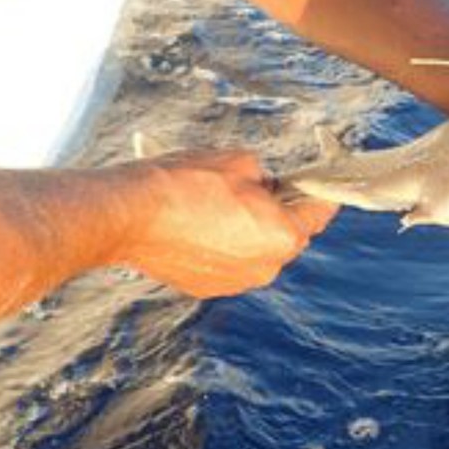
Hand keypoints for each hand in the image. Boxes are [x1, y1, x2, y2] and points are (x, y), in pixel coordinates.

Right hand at [118, 150, 337, 297]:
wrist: (127, 214)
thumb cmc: (185, 183)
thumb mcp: (240, 162)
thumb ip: (267, 178)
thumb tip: (268, 186)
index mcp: (283, 236)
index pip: (319, 213)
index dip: (321, 193)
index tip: (321, 184)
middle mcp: (266, 267)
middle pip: (289, 236)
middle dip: (282, 212)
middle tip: (264, 187)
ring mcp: (237, 282)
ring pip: (259, 252)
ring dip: (252, 231)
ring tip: (224, 204)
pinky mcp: (208, 287)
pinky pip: (231, 262)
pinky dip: (225, 246)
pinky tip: (202, 224)